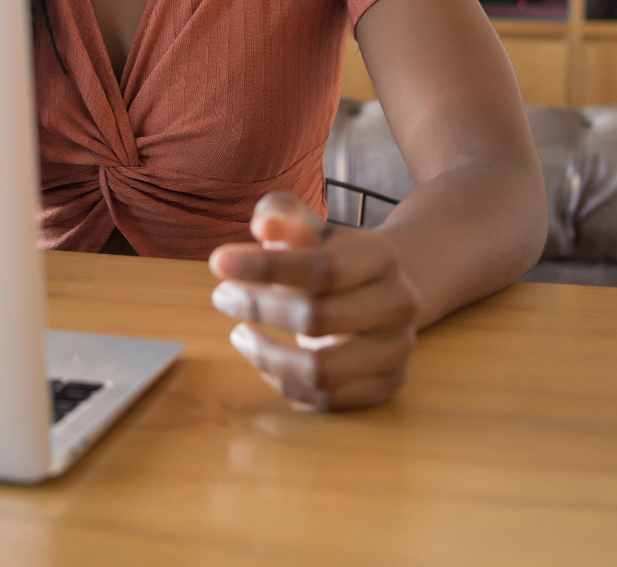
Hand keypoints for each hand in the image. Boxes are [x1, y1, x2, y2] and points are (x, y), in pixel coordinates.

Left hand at [208, 193, 421, 410]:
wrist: (383, 289)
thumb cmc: (331, 254)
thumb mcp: (308, 228)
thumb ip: (283, 216)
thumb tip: (264, 225)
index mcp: (381, 256)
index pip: (322, 268)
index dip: (267, 267)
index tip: (218, 263)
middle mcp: (399, 303)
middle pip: (318, 319)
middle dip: (258, 309)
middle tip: (222, 297)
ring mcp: (397, 348)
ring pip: (322, 371)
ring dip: (267, 356)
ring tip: (239, 335)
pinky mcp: (389, 383)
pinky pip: (328, 399)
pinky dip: (286, 384)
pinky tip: (265, 362)